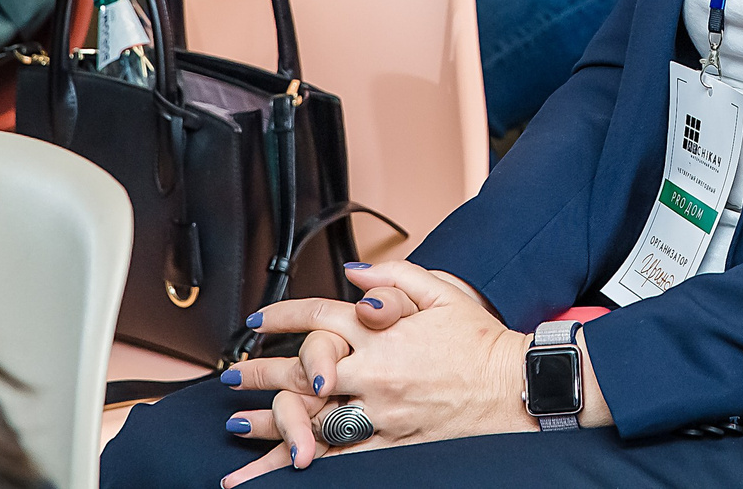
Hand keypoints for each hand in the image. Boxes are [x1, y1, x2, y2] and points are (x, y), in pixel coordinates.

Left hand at [218, 263, 534, 476]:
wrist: (514, 387)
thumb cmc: (481, 339)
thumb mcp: (443, 291)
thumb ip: (396, 277)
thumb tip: (354, 273)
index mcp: (383, 334)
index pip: (318, 320)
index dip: (283, 319)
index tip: (258, 324)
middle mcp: (374, 375)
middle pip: (301, 375)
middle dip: (258, 377)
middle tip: (228, 380)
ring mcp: (380, 414)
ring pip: (310, 421)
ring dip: (268, 425)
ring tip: (235, 427)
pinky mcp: (390, 443)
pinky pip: (339, 456)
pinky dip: (304, 461)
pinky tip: (277, 470)